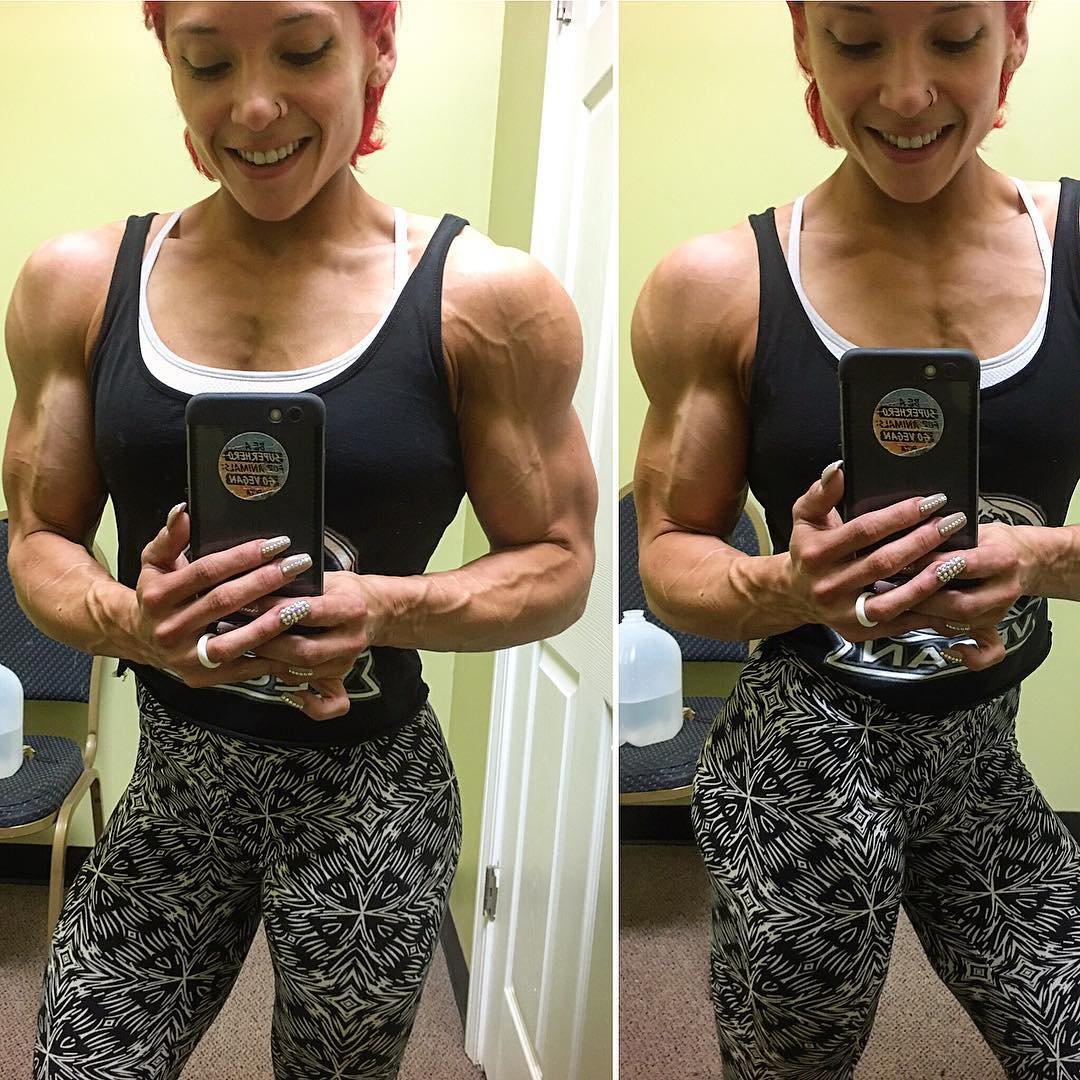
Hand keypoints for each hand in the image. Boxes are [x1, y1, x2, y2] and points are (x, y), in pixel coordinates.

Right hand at [133, 503, 312, 687]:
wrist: (138, 637)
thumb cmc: (155, 594)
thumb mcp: (154, 563)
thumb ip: (170, 537)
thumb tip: (185, 511)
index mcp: (158, 596)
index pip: (206, 571)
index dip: (242, 556)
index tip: (276, 544)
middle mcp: (169, 628)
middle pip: (223, 602)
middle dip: (264, 581)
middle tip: (297, 565)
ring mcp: (184, 657)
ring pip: (233, 641)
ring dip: (270, 623)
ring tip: (302, 605)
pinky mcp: (202, 677)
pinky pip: (241, 668)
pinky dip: (268, 656)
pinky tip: (293, 640)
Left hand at [207, 571, 394, 720]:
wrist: (376, 609)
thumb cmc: (342, 589)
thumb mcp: (325, 578)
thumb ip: (295, 586)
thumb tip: (250, 591)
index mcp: (350, 608)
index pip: (310, 612)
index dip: (276, 610)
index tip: (247, 604)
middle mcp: (352, 639)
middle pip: (304, 650)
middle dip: (267, 644)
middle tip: (237, 634)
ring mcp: (348, 662)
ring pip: (306, 673)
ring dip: (272, 665)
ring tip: (244, 653)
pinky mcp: (344, 678)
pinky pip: (332, 704)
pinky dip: (308, 704)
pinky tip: (287, 694)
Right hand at [786, 463, 973, 644]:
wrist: (794, 594)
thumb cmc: (807, 549)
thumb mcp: (806, 517)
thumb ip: (821, 493)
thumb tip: (839, 469)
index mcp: (815, 554)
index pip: (864, 531)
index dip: (900, 515)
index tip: (930, 501)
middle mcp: (827, 585)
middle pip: (883, 563)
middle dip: (922, 541)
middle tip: (952, 523)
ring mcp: (843, 612)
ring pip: (893, 600)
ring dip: (928, 580)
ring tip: (957, 559)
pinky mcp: (859, 631)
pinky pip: (898, 623)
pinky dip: (925, 609)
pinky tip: (947, 592)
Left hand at [901, 521, 1037, 670]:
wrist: (1026, 558)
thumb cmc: (990, 541)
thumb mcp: (974, 530)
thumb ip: (946, 540)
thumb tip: (905, 546)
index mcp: (1002, 557)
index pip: (964, 565)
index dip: (932, 566)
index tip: (905, 562)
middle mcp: (1005, 588)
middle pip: (962, 603)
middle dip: (924, 599)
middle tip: (896, 591)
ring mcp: (1001, 610)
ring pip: (965, 623)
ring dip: (930, 619)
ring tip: (901, 608)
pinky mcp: (997, 626)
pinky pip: (990, 650)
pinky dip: (972, 656)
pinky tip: (950, 651)